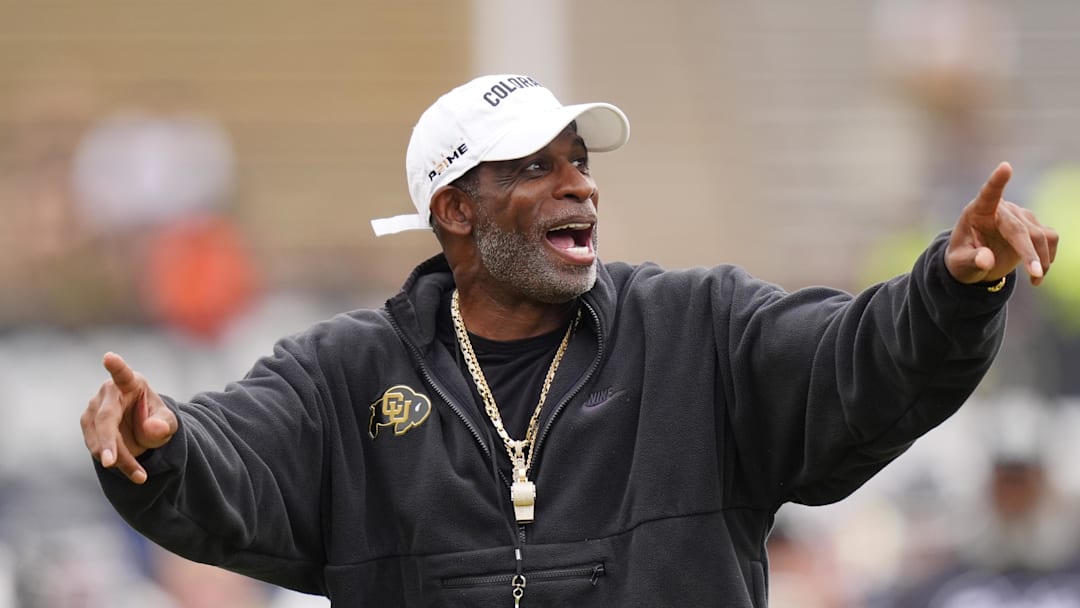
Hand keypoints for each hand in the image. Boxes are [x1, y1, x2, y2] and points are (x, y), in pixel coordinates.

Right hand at [81, 352, 177, 483]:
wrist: (141, 430)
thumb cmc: (155, 418)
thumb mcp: (168, 422)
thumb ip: (164, 424)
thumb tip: (152, 429)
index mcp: (131, 383)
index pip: (123, 374)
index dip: (116, 366)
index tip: (109, 357)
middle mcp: (108, 393)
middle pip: (106, 419)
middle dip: (108, 442)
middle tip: (110, 462)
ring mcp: (93, 408)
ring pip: (100, 438)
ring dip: (117, 458)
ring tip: (140, 474)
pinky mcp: (87, 425)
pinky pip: (97, 447)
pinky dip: (113, 461)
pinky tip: (132, 471)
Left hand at [946, 162, 1058, 286]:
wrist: (973, 262)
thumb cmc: (961, 259)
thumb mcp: (959, 264)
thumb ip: (971, 260)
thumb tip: (986, 260)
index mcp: (977, 212)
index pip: (988, 194)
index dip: (997, 181)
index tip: (1005, 167)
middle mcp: (1001, 209)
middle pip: (1021, 229)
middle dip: (1029, 252)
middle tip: (1036, 273)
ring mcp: (1020, 216)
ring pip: (1039, 235)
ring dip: (1041, 259)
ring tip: (1035, 279)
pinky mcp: (1033, 225)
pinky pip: (1049, 238)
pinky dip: (1047, 257)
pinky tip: (1038, 274)